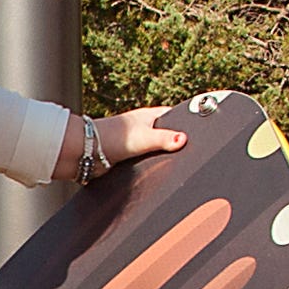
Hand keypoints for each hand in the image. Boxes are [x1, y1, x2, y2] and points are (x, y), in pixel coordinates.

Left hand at [55, 99, 186, 180]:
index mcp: (151, 117)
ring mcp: (139, 143)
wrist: (85, 154)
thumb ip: (164, 139)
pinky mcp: (132, 158)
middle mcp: (146, 128)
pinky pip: (149, 162)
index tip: (203, 130)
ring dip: (164, 157)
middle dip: (178, 144)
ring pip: (159, 150)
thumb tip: (184, 140)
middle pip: (170, 135)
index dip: (190, 123)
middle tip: (192, 153)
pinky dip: (153, 166)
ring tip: (177, 164)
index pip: (177, 116)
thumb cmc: (110, 138)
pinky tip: (159, 172)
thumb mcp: (144, 138)